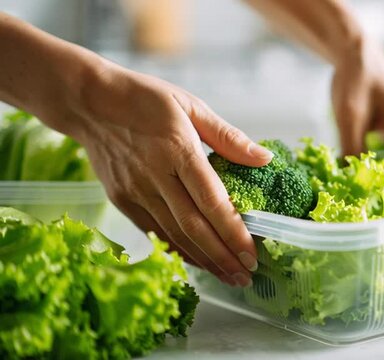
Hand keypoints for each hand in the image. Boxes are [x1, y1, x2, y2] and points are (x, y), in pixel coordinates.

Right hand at [62, 64, 272, 286]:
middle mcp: (155, 175)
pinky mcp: (121, 200)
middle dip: (223, 256)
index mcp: (178, 148)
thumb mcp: (190, 105)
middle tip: (247, 276)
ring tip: (229, 277)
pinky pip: (154, 232)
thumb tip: (264, 158)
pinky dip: (177, 251)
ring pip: (174, 235)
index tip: (253, 253)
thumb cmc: (144, 98)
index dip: (233, 231)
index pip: (211, 200)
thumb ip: (228, 136)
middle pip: (194, 226)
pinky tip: (197, 262)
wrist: (88, 101)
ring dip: (203, 260)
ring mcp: (135, 191)